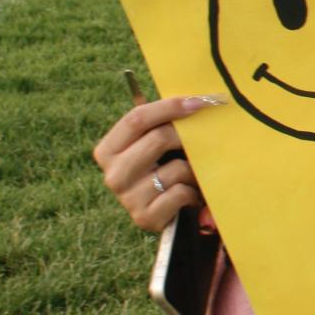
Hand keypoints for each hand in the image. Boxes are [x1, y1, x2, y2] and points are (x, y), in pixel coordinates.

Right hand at [91, 95, 223, 232]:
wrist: (165, 214)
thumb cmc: (162, 169)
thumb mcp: (153, 145)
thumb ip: (161, 123)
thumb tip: (192, 97)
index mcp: (107, 150)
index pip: (136, 118)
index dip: (170, 106)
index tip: (200, 101)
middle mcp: (112, 175)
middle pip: (158, 138)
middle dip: (188, 135)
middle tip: (207, 136)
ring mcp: (127, 199)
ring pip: (176, 168)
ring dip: (192, 170)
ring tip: (192, 175)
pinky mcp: (145, 218)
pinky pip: (180, 193)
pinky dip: (192, 192)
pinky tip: (189, 195)